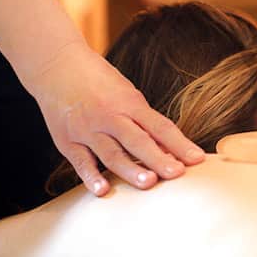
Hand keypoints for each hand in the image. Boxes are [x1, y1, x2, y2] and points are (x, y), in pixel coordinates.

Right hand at [22, 41, 204, 195]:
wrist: (58, 66)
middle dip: (158, 158)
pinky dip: (91, 176)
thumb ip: (144, 122)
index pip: (159, 126)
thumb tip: (169, 151)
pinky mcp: (67, 140)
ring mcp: (87, 128)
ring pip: (111, 152)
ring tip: (148, 183)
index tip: (198, 159)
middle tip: (177, 174)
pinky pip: (81, 161)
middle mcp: (110, 116)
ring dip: (129, 169)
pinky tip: (103, 190)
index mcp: (129, 103)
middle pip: (138, 140)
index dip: (179, 143)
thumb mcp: (126, 95)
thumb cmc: (100, 82)